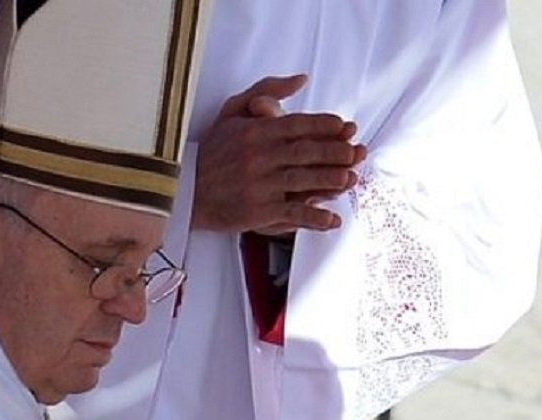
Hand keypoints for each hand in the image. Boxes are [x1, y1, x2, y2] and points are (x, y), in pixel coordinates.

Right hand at [192, 74, 367, 235]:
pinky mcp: (258, 212)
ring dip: (329, 180)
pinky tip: (333, 219)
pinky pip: (291, 213)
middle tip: (357, 152)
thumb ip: (267, 92)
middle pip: (304, 152)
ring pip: (301, 180)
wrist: (184, 189)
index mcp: (254, 132)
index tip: (345, 126)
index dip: (323, 125)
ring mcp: (259, 185)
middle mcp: (258, 157)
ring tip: (351, 180)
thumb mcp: (233, 112)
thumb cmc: (214, 150)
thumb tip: (302, 79)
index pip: (296, 125)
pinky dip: (314, 217)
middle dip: (334, 152)